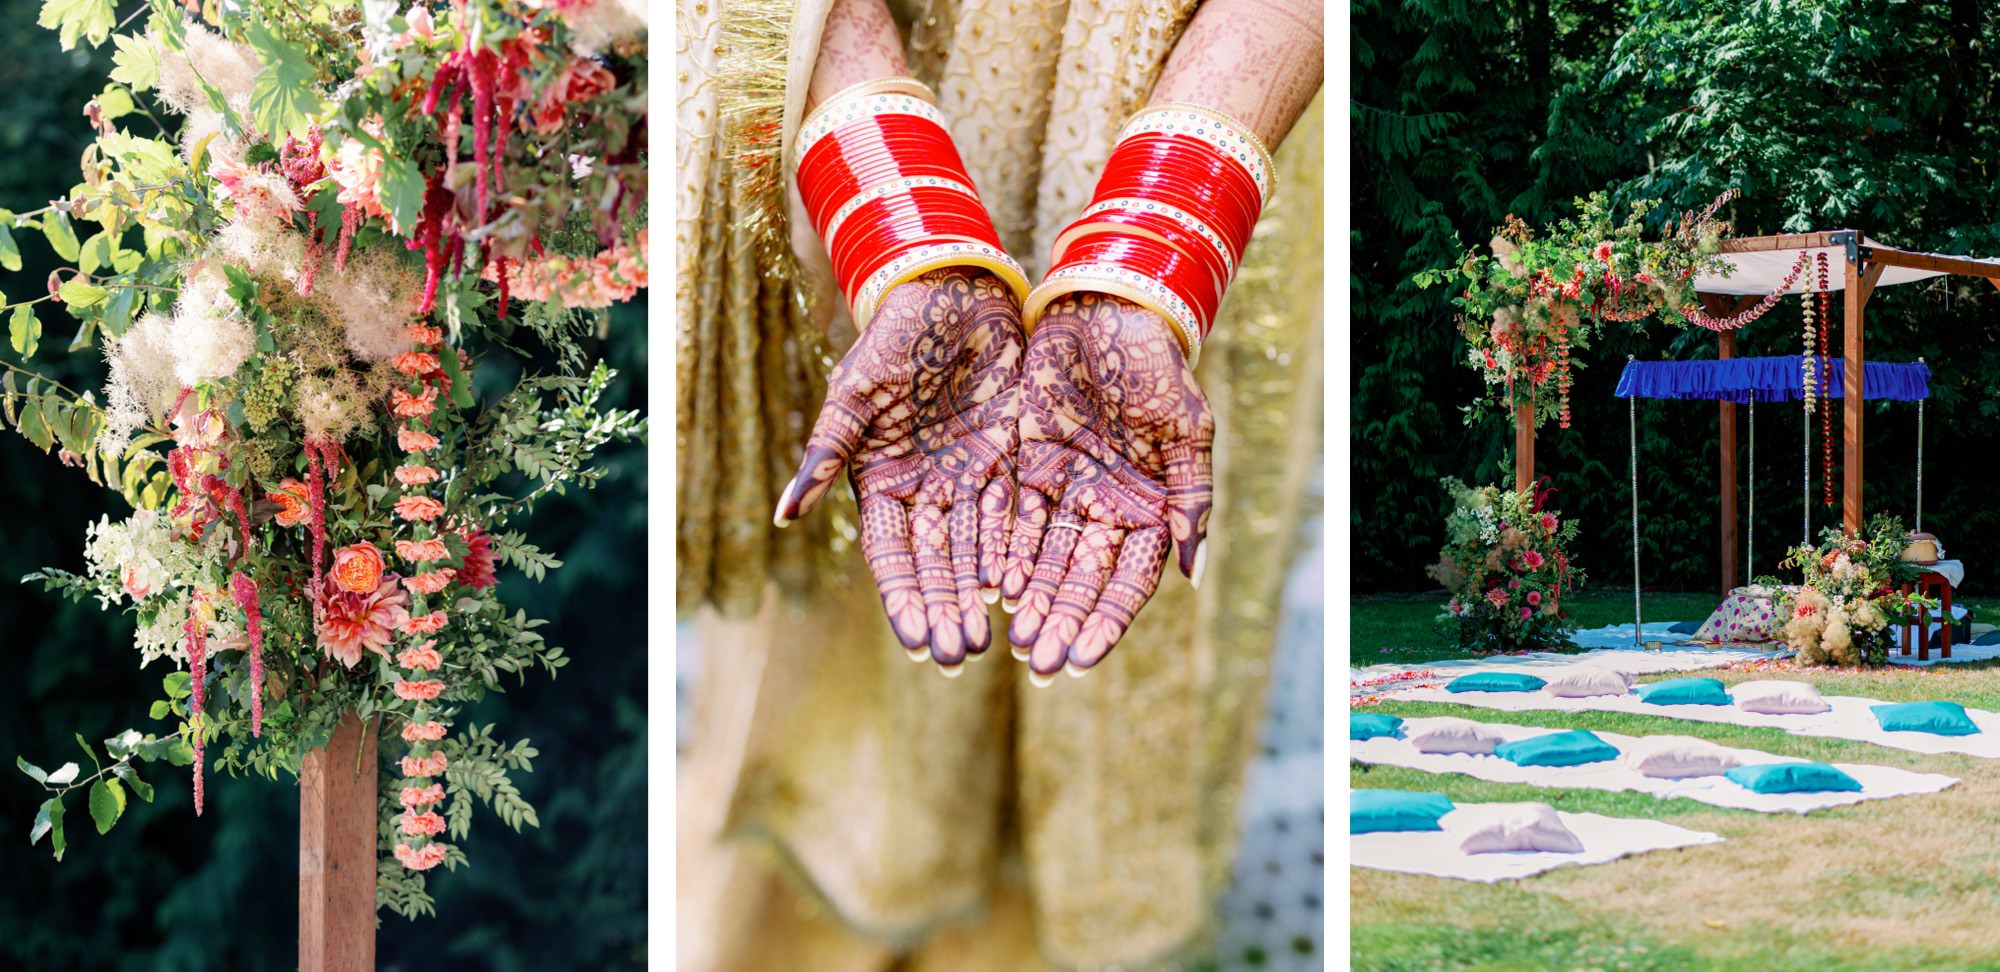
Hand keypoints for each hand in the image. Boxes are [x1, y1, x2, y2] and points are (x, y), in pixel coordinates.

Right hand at [774, 268, 1024, 669]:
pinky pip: (1015, 517)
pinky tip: (1025, 592)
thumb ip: (827, 453)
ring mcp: (968, 478)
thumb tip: (786, 514)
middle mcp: (925, 490)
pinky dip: (1018, 555)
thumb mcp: (856, 393)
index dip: (905, 598)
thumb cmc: (895, 335)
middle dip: (947, 609)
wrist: (954, 290)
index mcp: (881, 482)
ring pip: (977, 551)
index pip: (893, 555)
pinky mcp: (1009, 460)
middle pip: (937, 564)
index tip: (918, 642)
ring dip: (982, 596)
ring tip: (996, 643)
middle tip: (961, 656)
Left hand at [1004, 294, 1214, 680]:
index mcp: (1147, 507)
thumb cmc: (1157, 365)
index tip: (1084, 658)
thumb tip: (1195, 572)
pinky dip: (1002, 553)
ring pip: (1042, 559)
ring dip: (1029, 601)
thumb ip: (1191, 499)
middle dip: (1060, 621)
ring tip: (1010, 643)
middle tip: (1038, 663)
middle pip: (1079, 579)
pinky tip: (991, 587)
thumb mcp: (1186, 429)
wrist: (1107, 309)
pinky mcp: (1025, 465)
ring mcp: (1063, 489)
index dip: (1106, 619)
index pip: (1126, 579)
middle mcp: (1104, 508)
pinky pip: (1011, 519)